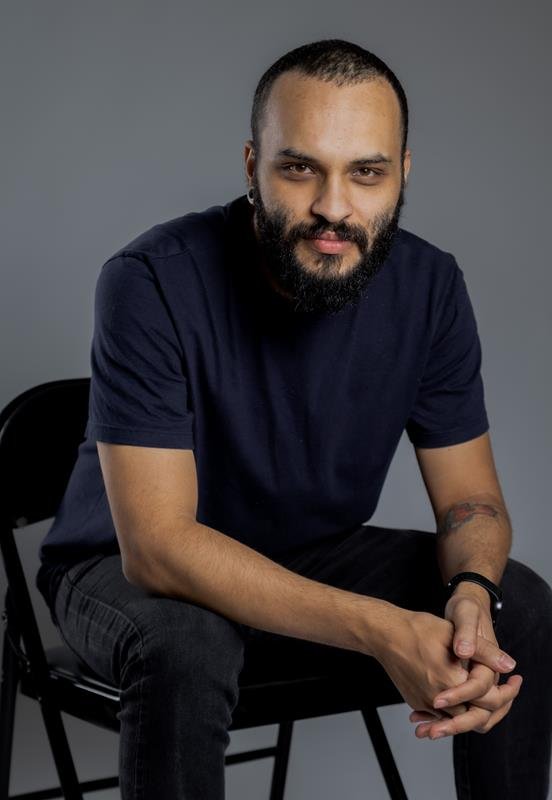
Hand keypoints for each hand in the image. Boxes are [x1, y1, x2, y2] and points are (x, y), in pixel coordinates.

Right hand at [374, 603, 520, 740]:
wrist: (384, 634)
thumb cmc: (417, 629)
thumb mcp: (454, 633)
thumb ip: (484, 652)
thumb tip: (509, 665)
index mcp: (452, 681)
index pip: (489, 700)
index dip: (506, 693)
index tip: (515, 682)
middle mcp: (439, 699)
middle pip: (477, 714)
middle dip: (494, 705)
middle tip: (506, 690)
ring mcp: (426, 703)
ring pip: (460, 717)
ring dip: (475, 708)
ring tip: (486, 693)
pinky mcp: (417, 703)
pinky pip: (442, 715)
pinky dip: (455, 709)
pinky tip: (461, 693)